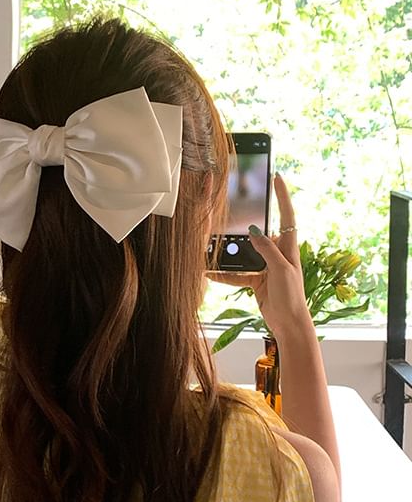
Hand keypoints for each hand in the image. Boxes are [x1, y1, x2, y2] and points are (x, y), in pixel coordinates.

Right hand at [207, 174, 311, 337]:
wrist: (289, 323)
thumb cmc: (292, 296)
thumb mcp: (281, 270)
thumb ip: (267, 250)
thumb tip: (254, 230)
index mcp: (288, 247)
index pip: (286, 216)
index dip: (282, 196)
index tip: (277, 177)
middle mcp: (277, 253)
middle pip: (259, 233)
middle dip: (244, 225)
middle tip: (229, 212)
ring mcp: (265, 266)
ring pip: (244, 253)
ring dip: (230, 252)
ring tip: (213, 245)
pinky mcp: (256, 279)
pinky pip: (237, 272)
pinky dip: (225, 274)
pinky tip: (210, 273)